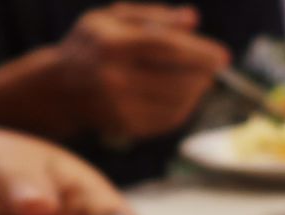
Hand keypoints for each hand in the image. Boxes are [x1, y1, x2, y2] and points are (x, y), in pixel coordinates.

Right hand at [52, 3, 229, 139]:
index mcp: (110, 44)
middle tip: (215, 70)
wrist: (59, 88)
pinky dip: (185, 108)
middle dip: (203, 74)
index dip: (199, 52)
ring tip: (201, 81)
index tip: (225, 57)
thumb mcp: (112, 20)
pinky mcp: (127, 126)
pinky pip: (169, 119)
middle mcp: (113, 77)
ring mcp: (119, 106)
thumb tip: (192, 18)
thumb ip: (153, 16)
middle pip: (176, 78)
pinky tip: (186, 97)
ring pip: (177, 101)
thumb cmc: (93, 46)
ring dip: (197, 91)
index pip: (165, 47)